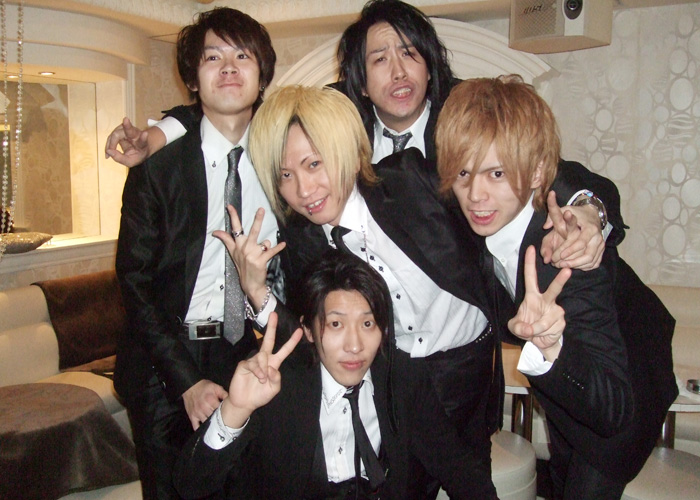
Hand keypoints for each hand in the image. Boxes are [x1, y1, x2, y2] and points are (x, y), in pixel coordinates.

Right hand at [104, 117, 160, 167]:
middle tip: (126, 120)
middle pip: (130, 130)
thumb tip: (109, 151)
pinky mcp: (121, 128)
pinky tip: (108, 152)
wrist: (139, 148)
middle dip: (127, 125)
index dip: (144, 138)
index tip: (145, 134)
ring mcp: (128, 129)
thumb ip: (120, 158)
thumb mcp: (130, 161)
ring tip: (108, 155)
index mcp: (142, 144)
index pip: (143, 141)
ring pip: (116, 134)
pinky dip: (109, 144)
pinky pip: (112, 136)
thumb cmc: (136, 155)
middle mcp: (136, 135)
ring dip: (110, 144)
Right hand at [182, 379, 228, 430]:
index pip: (221, 411)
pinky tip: (207, 431)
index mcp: (211, 400)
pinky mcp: (192, 417)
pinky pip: (196, 427)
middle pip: (214, 418)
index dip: (225, 414)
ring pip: (207, 423)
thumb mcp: (216, 387)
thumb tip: (231, 400)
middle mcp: (204, 408)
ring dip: (212, 425)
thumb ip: (224, 394)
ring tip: (217, 426)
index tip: (229, 415)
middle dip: (219, 420)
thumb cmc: (204, 387)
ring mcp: (197, 413)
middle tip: (224, 421)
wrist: (190, 387)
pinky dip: (201, 430)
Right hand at [213, 206, 285, 310]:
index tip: (230, 206)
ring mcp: (252, 254)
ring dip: (266, 245)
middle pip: (252, 231)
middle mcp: (244, 248)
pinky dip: (278, 247)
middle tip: (261, 209)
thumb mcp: (232, 253)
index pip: (234, 229)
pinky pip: (272, 250)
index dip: (232, 216)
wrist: (250, 284)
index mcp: (237, 245)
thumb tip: (215, 231)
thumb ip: (226, 240)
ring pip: (265, 242)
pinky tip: (283, 244)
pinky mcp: (261, 260)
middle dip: (257, 220)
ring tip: (262, 253)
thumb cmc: (242, 266)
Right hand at [220, 313, 302, 427]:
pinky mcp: (244, 364)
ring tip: (262, 379)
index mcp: (274, 363)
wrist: (245, 402)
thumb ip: (277, 379)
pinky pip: (253, 363)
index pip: (285, 350)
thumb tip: (272, 368)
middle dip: (271, 327)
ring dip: (264, 369)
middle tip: (273, 314)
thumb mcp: (274, 388)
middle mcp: (264, 359)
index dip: (292, 341)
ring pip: (262, 356)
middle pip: (269, 340)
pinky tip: (258, 377)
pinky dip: (257, 371)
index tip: (299, 331)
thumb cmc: (260, 395)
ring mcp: (254, 360)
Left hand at [508, 246, 570, 361]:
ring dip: (536, 329)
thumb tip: (527, 328)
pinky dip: (541, 334)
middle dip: (561, 280)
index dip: (530, 263)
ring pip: (544, 320)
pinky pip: (548, 328)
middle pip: (554, 288)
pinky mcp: (561, 320)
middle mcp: (546, 300)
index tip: (531, 249)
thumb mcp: (515, 327)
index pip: (530, 277)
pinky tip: (543, 333)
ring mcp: (555, 310)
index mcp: (532, 296)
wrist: (540, 341)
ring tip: (532, 331)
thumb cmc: (526, 327)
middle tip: (567, 270)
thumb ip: (517, 326)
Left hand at [541, 191, 604, 269]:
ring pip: (591, 261)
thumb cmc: (577, 213)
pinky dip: (584, 266)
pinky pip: (594, 263)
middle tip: (559, 264)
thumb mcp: (565, 210)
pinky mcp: (601, 251)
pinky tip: (573, 266)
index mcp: (590, 228)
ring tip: (564, 266)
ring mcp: (601, 245)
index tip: (560, 256)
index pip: (581, 242)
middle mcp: (598, 237)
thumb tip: (545, 226)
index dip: (570, 250)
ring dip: (577, 265)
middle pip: (588, 255)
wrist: (593, 214)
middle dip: (573, 261)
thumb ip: (553, 216)